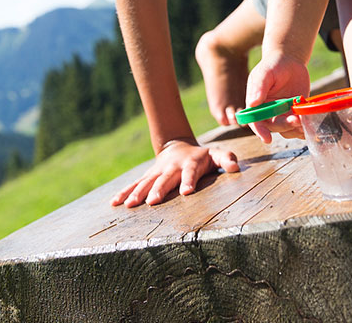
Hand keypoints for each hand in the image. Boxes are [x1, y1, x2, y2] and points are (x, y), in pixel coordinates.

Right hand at [109, 138, 238, 206]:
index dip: (188, 181)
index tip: (186, 192)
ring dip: (138, 193)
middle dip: (158, 190)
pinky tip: (115, 203)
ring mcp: (157, 172)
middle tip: (153, 202)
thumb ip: (227, 159)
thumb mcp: (217, 154)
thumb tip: (236, 167)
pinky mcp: (147, 177)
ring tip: (130, 205)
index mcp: (190, 163)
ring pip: (146, 182)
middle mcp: (171, 168)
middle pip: (165, 179)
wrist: (177, 146)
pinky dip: (124, 192)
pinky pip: (134, 184)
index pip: (190, 173)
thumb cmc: (202, 156)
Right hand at [244, 56, 310, 144]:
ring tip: (303, 120)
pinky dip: (304, 128)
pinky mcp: (295, 112)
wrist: (290, 60)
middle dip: (284, 126)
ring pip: (287, 130)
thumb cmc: (273, 65)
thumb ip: (259, 86)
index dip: (260, 131)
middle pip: (274, 126)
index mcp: (256, 104)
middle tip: (295, 119)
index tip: (267, 138)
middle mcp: (268, 111)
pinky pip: (299, 126)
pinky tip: (309, 123)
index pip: (255, 121)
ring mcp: (283, 113)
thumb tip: (252, 103)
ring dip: (295, 129)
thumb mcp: (265, 72)